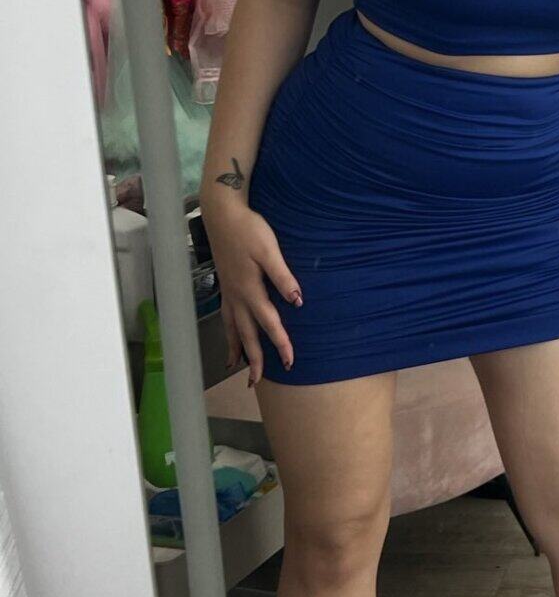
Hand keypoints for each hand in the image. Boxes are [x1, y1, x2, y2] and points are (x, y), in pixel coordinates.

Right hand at [199, 191, 300, 384]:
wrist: (223, 214)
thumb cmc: (249, 230)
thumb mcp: (269, 251)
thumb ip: (283, 277)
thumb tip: (297, 301)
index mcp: (250, 290)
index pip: (269, 324)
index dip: (280, 344)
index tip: (290, 361)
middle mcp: (237, 297)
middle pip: (246, 335)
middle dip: (253, 359)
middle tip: (257, 382)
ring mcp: (228, 292)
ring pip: (232, 328)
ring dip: (236, 349)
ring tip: (235, 368)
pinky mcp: (226, 285)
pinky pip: (226, 317)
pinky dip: (228, 331)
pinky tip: (230, 335)